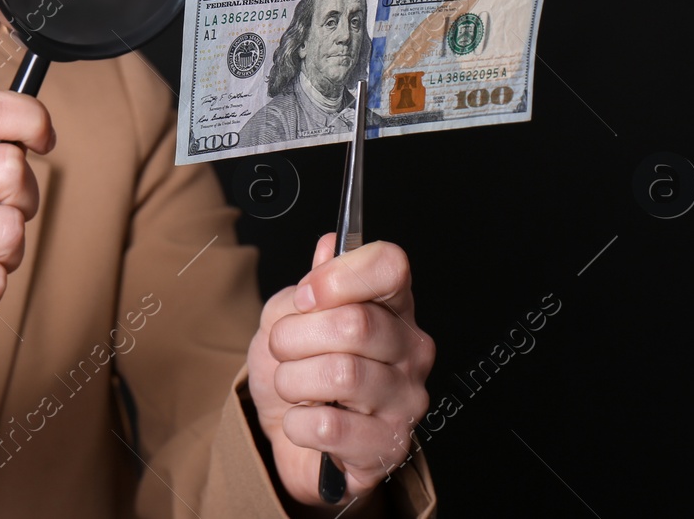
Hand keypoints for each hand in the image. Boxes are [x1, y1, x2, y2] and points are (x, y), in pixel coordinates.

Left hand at [246, 234, 432, 510]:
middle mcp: (410, 348)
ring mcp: (406, 399)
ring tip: (292, 386)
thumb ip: (310, 285)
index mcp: (392, 306)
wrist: (291, 435)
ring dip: (293, 380)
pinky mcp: (389, 446)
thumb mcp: (288, 316)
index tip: (304, 297)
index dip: (338, 276)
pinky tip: (302, 421)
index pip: (390, 266)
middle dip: (296, 336)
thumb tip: (330, 247)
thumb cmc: (299, 368)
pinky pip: (330, 426)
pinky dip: (298, 423)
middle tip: (283, 349)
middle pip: (356, 323)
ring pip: (341, 374)